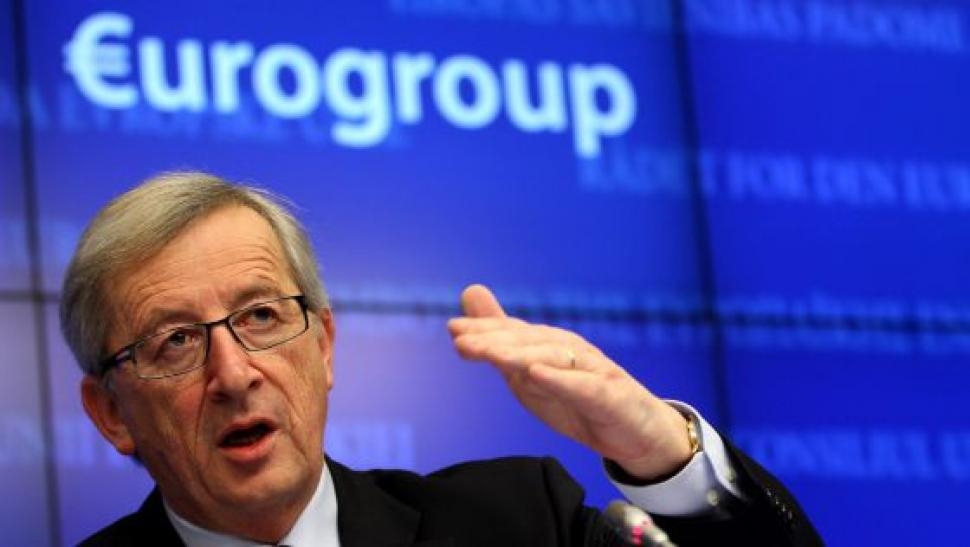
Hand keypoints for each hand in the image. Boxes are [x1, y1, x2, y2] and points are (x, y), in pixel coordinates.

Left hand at [447, 284, 694, 480]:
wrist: (634, 430)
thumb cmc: (578, 398)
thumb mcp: (531, 371)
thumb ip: (500, 337)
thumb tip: (469, 292)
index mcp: (548, 345)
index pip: (511, 334)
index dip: (483, 330)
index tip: (453, 330)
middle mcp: (568, 350)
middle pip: (527, 342)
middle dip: (494, 341)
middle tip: (461, 342)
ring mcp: (590, 370)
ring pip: (551, 358)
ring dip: (519, 355)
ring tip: (491, 355)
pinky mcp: (608, 395)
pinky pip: (582, 386)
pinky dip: (560, 379)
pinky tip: (537, 374)